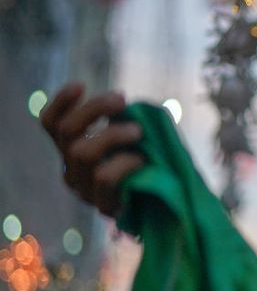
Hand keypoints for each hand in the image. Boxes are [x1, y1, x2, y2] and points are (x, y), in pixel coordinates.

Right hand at [40, 83, 145, 216]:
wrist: (171, 204)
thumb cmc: (152, 163)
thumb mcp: (134, 137)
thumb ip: (124, 120)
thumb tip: (124, 106)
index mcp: (72, 150)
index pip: (51, 124)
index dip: (61, 102)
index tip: (81, 85)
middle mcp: (71, 169)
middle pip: (67, 132)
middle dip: (94, 109)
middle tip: (122, 100)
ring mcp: (85, 189)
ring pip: (83, 153)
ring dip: (112, 134)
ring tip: (138, 131)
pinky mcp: (103, 205)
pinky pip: (105, 176)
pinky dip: (124, 162)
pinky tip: (142, 159)